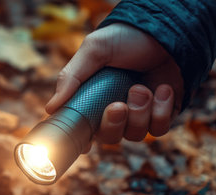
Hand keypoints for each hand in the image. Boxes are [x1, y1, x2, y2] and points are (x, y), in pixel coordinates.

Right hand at [45, 23, 183, 146]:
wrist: (165, 30)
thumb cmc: (125, 38)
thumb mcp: (93, 50)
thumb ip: (71, 78)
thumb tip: (50, 108)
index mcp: (94, 98)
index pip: (85, 130)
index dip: (84, 140)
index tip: (86, 142)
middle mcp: (115, 110)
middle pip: (109, 138)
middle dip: (113, 124)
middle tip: (118, 106)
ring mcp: (139, 114)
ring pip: (135, 135)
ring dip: (140, 112)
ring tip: (142, 88)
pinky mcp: (162, 114)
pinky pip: (158, 128)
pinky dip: (161, 111)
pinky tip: (162, 89)